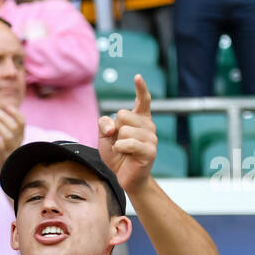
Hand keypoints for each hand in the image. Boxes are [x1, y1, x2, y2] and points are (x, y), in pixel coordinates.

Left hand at [0, 104, 24, 177]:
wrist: (2, 169)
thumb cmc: (4, 149)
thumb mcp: (10, 137)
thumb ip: (8, 125)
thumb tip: (2, 108)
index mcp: (20, 136)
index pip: (22, 123)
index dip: (16, 113)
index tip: (7, 106)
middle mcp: (17, 142)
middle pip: (14, 127)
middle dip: (5, 117)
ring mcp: (10, 150)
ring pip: (8, 136)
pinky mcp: (2, 156)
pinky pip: (0, 146)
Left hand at [97, 74, 156, 192]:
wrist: (124, 177)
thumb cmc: (117, 156)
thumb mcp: (104, 137)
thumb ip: (104, 124)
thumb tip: (112, 126)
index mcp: (140, 119)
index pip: (142, 100)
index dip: (141, 88)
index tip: (138, 77)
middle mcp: (148, 125)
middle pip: (123, 114)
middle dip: (115, 129)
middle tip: (119, 142)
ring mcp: (151, 138)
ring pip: (124, 130)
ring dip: (117, 142)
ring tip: (123, 151)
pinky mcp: (150, 150)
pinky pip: (127, 143)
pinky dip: (119, 149)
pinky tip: (124, 154)